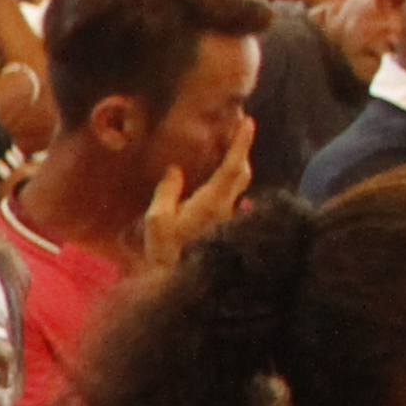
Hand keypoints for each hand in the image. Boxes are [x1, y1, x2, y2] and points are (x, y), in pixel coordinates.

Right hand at [141, 130, 252, 265]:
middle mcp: (225, 207)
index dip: (241, 144)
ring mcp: (226, 217)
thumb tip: (173, 170)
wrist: (182, 283)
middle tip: (236, 130)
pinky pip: (230, 195)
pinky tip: (216, 179)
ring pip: (239, 184)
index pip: (232, 167)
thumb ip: (167, 192)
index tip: (248, 122)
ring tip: (227, 150)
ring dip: (236, 164)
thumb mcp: (158, 221)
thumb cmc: (167, 252)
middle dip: (241, 150)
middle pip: (241, 173)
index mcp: (211, 202)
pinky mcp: (223, 225)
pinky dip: (228, 180)